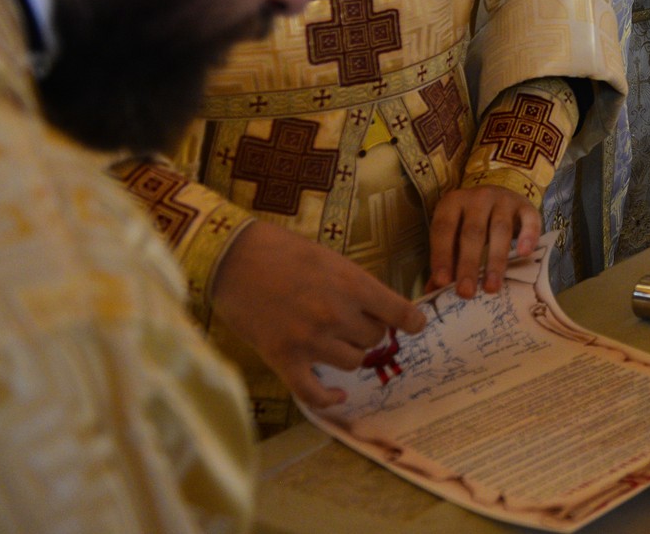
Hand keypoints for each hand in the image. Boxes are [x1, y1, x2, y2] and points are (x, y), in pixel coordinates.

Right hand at [210, 221, 425, 408]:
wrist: (234, 258)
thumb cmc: (284, 251)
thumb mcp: (332, 259)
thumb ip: (357, 286)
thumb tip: (380, 310)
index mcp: (354, 286)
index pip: (400, 313)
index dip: (412, 321)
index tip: (415, 325)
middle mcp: (337, 316)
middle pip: (374, 339)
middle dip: (368, 330)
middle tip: (354, 321)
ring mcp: (310, 340)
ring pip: (352, 362)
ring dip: (349, 352)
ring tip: (335, 340)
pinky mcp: (283, 359)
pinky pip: (313, 392)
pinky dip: (328, 397)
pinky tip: (338, 395)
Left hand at [428, 185, 539, 297]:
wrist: (500, 197)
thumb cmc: (471, 223)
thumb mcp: (454, 235)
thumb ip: (445, 261)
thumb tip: (433, 294)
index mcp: (452, 203)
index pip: (443, 230)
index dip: (442, 256)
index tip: (442, 283)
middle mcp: (478, 197)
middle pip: (472, 232)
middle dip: (468, 264)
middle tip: (466, 293)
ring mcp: (504, 200)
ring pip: (500, 229)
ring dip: (495, 261)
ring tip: (491, 288)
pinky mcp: (526, 205)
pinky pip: (530, 219)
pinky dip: (528, 236)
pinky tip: (524, 254)